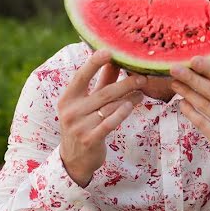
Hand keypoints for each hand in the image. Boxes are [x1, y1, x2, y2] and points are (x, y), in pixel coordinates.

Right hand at [57, 49, 146, 186]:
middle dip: (126, 83)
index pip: (81, 76)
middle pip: (104, 92)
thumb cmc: (83, 124)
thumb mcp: (86, 104)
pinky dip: (122, 113)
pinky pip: (110, 122)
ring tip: (141, 91)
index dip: (94, 63)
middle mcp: (71, 111)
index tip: (109, 51)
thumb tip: (114, 60)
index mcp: (67, 98)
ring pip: (110, 107)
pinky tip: (131, 105)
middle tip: (142, 76)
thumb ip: (100, 83)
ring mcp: (79, 126)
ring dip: (129, 97)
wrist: (74, 159)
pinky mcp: (90, 139)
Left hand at [169, 57, 209, 183]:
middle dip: (191, 78)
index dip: (208, 68)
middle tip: (175, 68)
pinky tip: (181, 102)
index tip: (193, 59)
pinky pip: (200, 121)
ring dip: (186, 92)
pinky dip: (189, 111)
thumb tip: (204, 71)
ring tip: (175, 83)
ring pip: (203, 105)